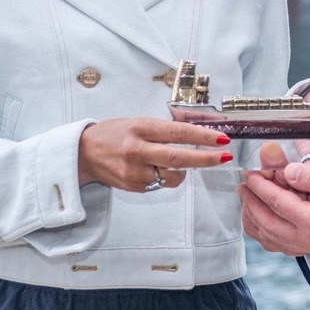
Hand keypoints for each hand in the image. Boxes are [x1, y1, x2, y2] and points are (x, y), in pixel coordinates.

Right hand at [78, 118, 231, 192]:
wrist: (85, 154)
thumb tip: (198, 133)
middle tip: (225, 156)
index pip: (177, 133)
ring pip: (173, 176)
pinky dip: (166, 177)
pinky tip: (155, 168)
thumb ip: (164, 129)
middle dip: (206, 158)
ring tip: (178, 161)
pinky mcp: (134, 187)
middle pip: (178, 158)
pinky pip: (161, 184)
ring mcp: (135, 172)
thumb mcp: (138, 122)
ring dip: (185, 170)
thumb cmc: (114, 134)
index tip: (221, 138)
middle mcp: (137, 150)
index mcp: (140, 128)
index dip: (202, 136)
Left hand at [239, 158, 309, 258]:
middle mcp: (305, 240)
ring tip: (248, 199)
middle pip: (264, 220)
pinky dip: (264, 232)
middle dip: (250, 201)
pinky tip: (263, 220)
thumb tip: (287, 171)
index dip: (259, 184)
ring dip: (253, 218)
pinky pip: (278, 245)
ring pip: (267, 237)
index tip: (249, 172)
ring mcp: (306, 247)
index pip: (276, 201)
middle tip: (243, 183)